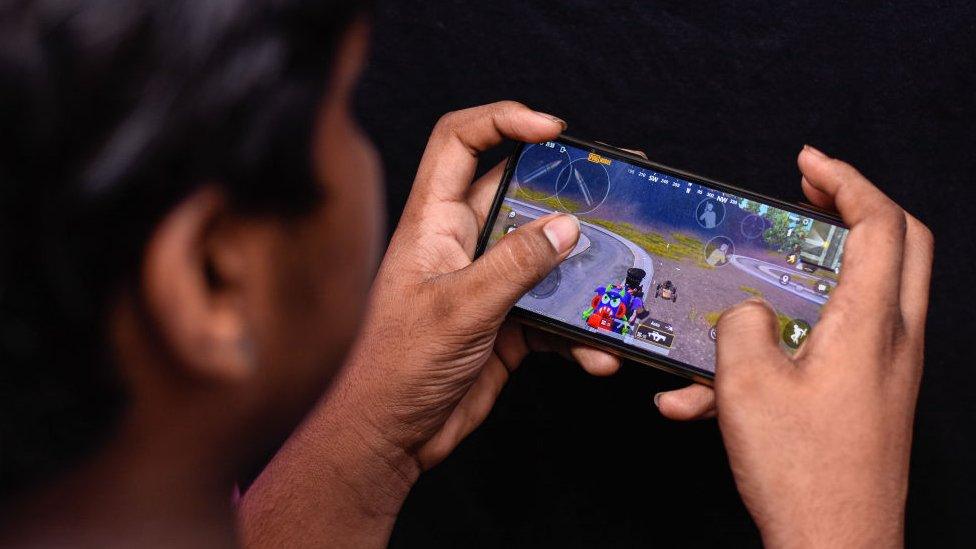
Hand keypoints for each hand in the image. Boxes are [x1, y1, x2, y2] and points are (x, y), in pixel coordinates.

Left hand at [349, 101, 631, 467]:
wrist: (390, 436)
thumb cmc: (397, 366)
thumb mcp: (461, 308)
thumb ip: (516, 264)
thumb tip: (567, 225)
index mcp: (433, 222)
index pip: (459, 142)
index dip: (503, 120)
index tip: (553, 129)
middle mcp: (462, 244)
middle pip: (518, 196)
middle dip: (566, 195)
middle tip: (615, 192)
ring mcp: (487, 284)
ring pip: (545, 258)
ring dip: (582, 273)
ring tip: (619, 281)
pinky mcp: (506, 324)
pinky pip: (553, 313)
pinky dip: (577, 331)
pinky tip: (595, 354)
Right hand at [659, 146, 932, 545]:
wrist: (836, 548)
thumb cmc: (801, 471)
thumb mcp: (746, 385)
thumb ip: (743, 326)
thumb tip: (749, 314)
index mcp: (872, 325)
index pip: (881, 224)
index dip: (847, 180)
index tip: (807, 163)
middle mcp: (895, 339)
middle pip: (904, 245)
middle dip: (857, 206)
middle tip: (811, 194)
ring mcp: (890, 369)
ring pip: (874, 291)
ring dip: (823, 271)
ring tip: (761, 283)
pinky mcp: (873, 396)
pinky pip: (840, 345)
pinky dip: (794, 343)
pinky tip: (714, 395)